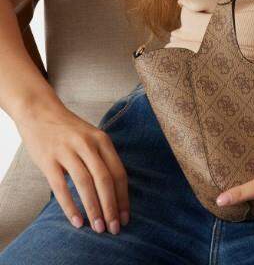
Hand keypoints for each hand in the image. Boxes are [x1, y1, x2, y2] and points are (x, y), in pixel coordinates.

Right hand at [15, 101, 129, 234]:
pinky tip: (77, 221)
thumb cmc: (69, 130)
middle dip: (111, 206)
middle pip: (105, 179)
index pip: (118, 172)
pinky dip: (70, 206)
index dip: (123, 197)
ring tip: (99, 228)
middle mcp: (88, 144)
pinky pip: (61, 187)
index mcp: (102, 140)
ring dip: (94, 209)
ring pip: (85, 184)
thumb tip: (116, 191)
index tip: (126, 217)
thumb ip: (103, 158)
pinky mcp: (48, 160)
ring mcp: (67, 151)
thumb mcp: (92, 138)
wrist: (40, 112)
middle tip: (114, 228)